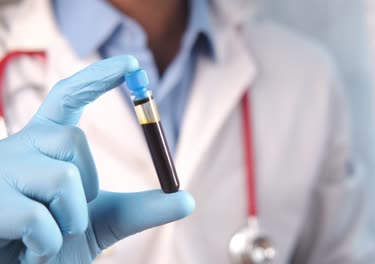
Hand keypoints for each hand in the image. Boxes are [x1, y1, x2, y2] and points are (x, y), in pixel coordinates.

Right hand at [0, 55, 194, 262]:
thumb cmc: (53, 243)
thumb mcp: (104, 221)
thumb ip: (144, 209)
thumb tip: (189, 199)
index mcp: (43, 145)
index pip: (68, 98)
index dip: (96, 78)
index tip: (130, 63)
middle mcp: (19, 147)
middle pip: (74, 138)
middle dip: (84, 188)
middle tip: (64, 219)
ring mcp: (1, 171)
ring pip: (65, 178)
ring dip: (69, 221)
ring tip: (43, 238)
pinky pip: (42, 220)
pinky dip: (48, 245)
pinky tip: (28, 251)